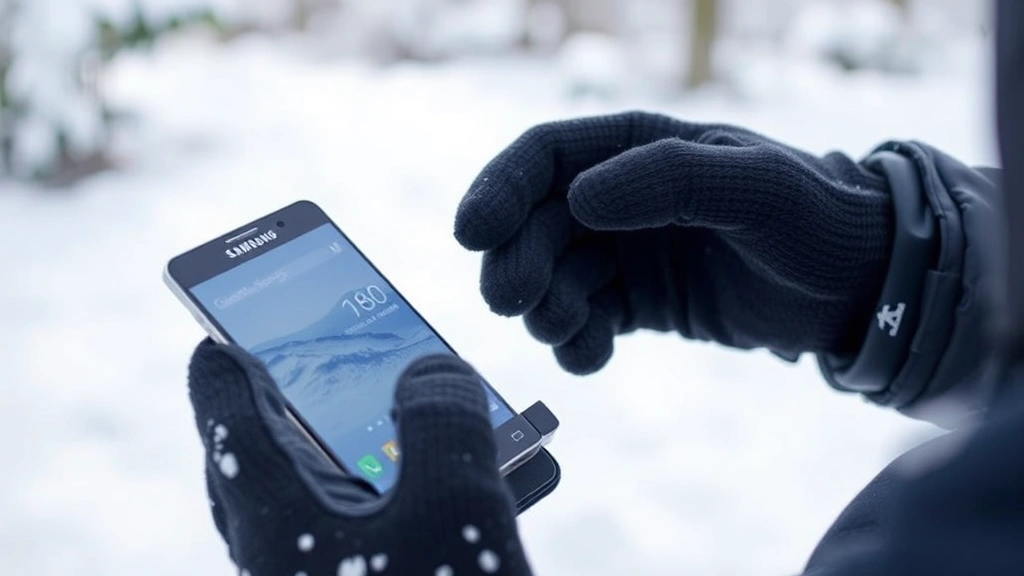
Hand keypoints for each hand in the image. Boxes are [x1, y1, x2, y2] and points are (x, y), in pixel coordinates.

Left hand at [188, 340, 531, 575]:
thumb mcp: (456, 510)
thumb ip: (444, 423)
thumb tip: (430, 371)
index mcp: (276, 526)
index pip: (230, 427)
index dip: (223, 375)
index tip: (214, 340)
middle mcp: (282, 559)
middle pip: (263, 465)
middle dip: (284, 411)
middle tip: (304, 369)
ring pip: (319, 506)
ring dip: (356, 456)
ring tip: (394, 415)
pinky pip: (362, 540)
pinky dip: (395, 502)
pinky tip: (446, 489)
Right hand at [455, 111, 893, 373]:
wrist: (859, 287)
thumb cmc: (817, 219)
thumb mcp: (755, 187)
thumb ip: (670, 181)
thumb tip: (579, 199)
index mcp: (638, 148)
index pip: (543, 157)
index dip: (498, 190)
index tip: (472, 235)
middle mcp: (621, 197)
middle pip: (534, 225)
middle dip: (516, 264)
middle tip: (515, 304)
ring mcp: (626, 252)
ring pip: (551, 278)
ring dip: (544, 309)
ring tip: (572, 331)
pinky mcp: (638, 304)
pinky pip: (584, 322)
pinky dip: (576, 344)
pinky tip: (594, 356)